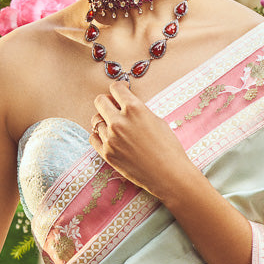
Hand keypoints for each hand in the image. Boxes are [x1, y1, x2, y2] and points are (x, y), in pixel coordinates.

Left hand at [90, 78, 194, 204]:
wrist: (169, 175)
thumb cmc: (168, 148)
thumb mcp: (156, 120)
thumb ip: (138, 110)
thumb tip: (125, 103)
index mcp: (134, 109)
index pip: (115, 88)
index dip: (119, 88)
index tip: (122, 91)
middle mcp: (119, 121)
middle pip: (100, 101)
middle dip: (107, 101)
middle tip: (115, 107)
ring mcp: (110, 138)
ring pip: (96, 120)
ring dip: (104, 120)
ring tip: (116, 127)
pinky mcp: (107, 154)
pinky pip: (93, 137)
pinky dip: (99, 135)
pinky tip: (109, 137)